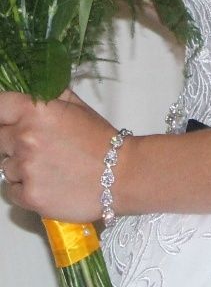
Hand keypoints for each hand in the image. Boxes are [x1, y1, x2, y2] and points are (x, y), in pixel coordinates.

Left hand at [0, 89, 116, 221]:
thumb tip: (29, 91)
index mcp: (37, 111)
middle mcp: (25, 137)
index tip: (7, 120)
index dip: (3, 114)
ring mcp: (25, 168)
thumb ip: (49, 96)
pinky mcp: (29, 195)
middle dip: (13, 141)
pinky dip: (26, 187)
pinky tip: (50, 182)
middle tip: (41, 146)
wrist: (123, 174)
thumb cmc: (101, 140)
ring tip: (52, 167)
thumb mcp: (78, 108)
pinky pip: (11, 190)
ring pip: (6, 166)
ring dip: (22, 166)